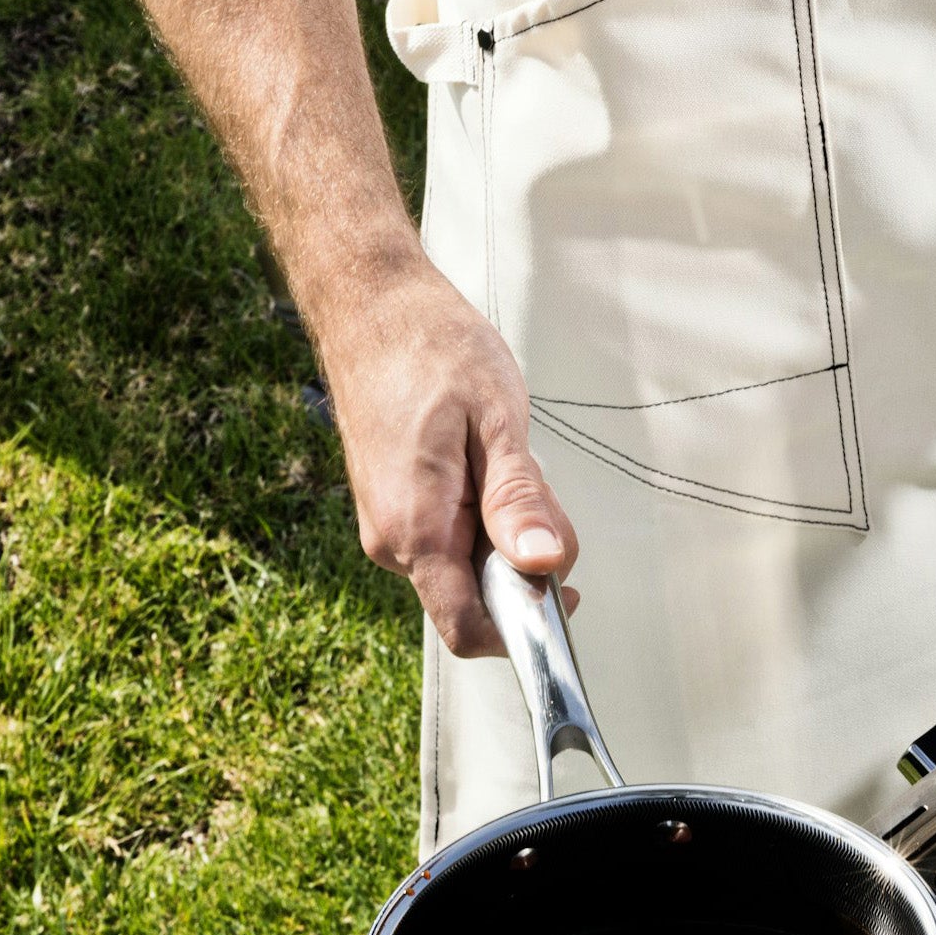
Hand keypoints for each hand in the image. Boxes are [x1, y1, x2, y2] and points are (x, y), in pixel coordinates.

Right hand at [321, 258, 577, 654]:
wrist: (371, 306)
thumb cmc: (427, 347)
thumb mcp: (495, 419)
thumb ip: (519, 499)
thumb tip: (543, 564)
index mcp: (414, 528)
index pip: (467, 627)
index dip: (523, 628)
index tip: (564, 598)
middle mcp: (392, 541)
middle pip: (479, 596)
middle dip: (524, 561)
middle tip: (535, 487)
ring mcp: (390, 528)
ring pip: (470, 566)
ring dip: (504, 531)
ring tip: (501, 457)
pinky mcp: (397, 512)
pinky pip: (453, 540)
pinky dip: (483, 515)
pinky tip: (481, 462)